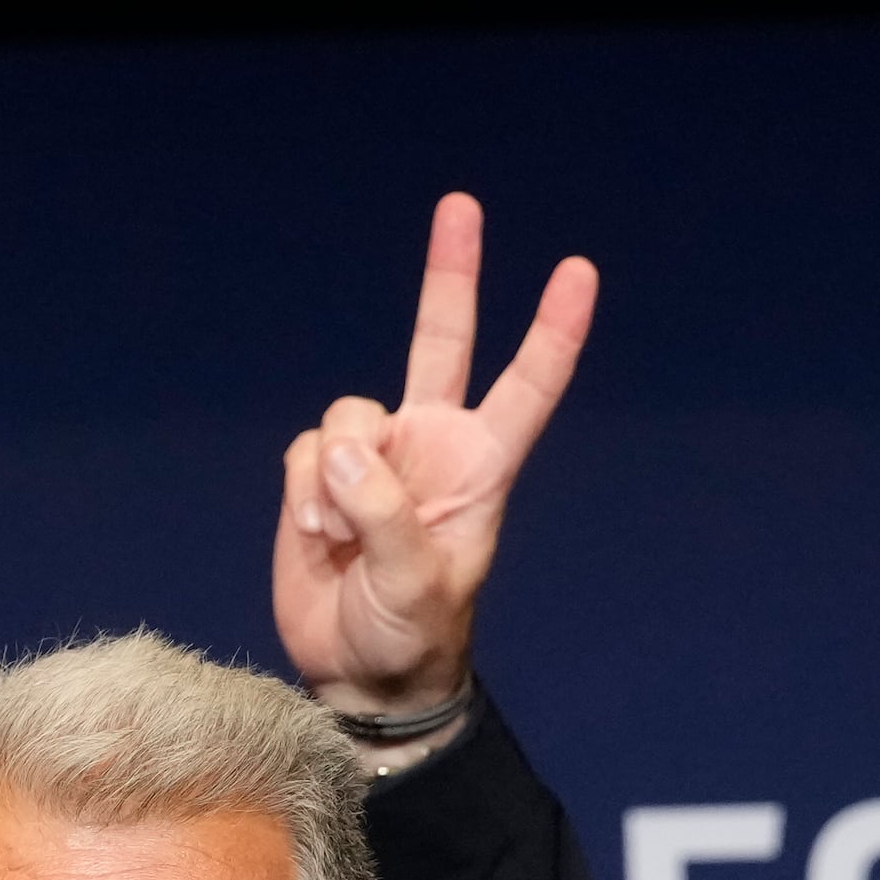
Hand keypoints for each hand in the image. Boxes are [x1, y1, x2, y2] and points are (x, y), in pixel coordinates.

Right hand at [271, 193, 599, 720]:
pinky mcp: (320, 476)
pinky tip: (317, 536)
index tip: (577, 271)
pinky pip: (304, 452)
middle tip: (461, 204)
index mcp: (480, 468)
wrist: (356, 674)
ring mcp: (374, 458)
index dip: (552, 330)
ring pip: (347, 415)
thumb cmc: (411, 634)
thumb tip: (337, 450)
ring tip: (340, 535)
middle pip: (442, 341)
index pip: (526, 386)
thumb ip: (382, 510)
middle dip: (450, 273)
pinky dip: (302, 492)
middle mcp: (430, 446)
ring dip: (332, 476)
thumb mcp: (415, 581)